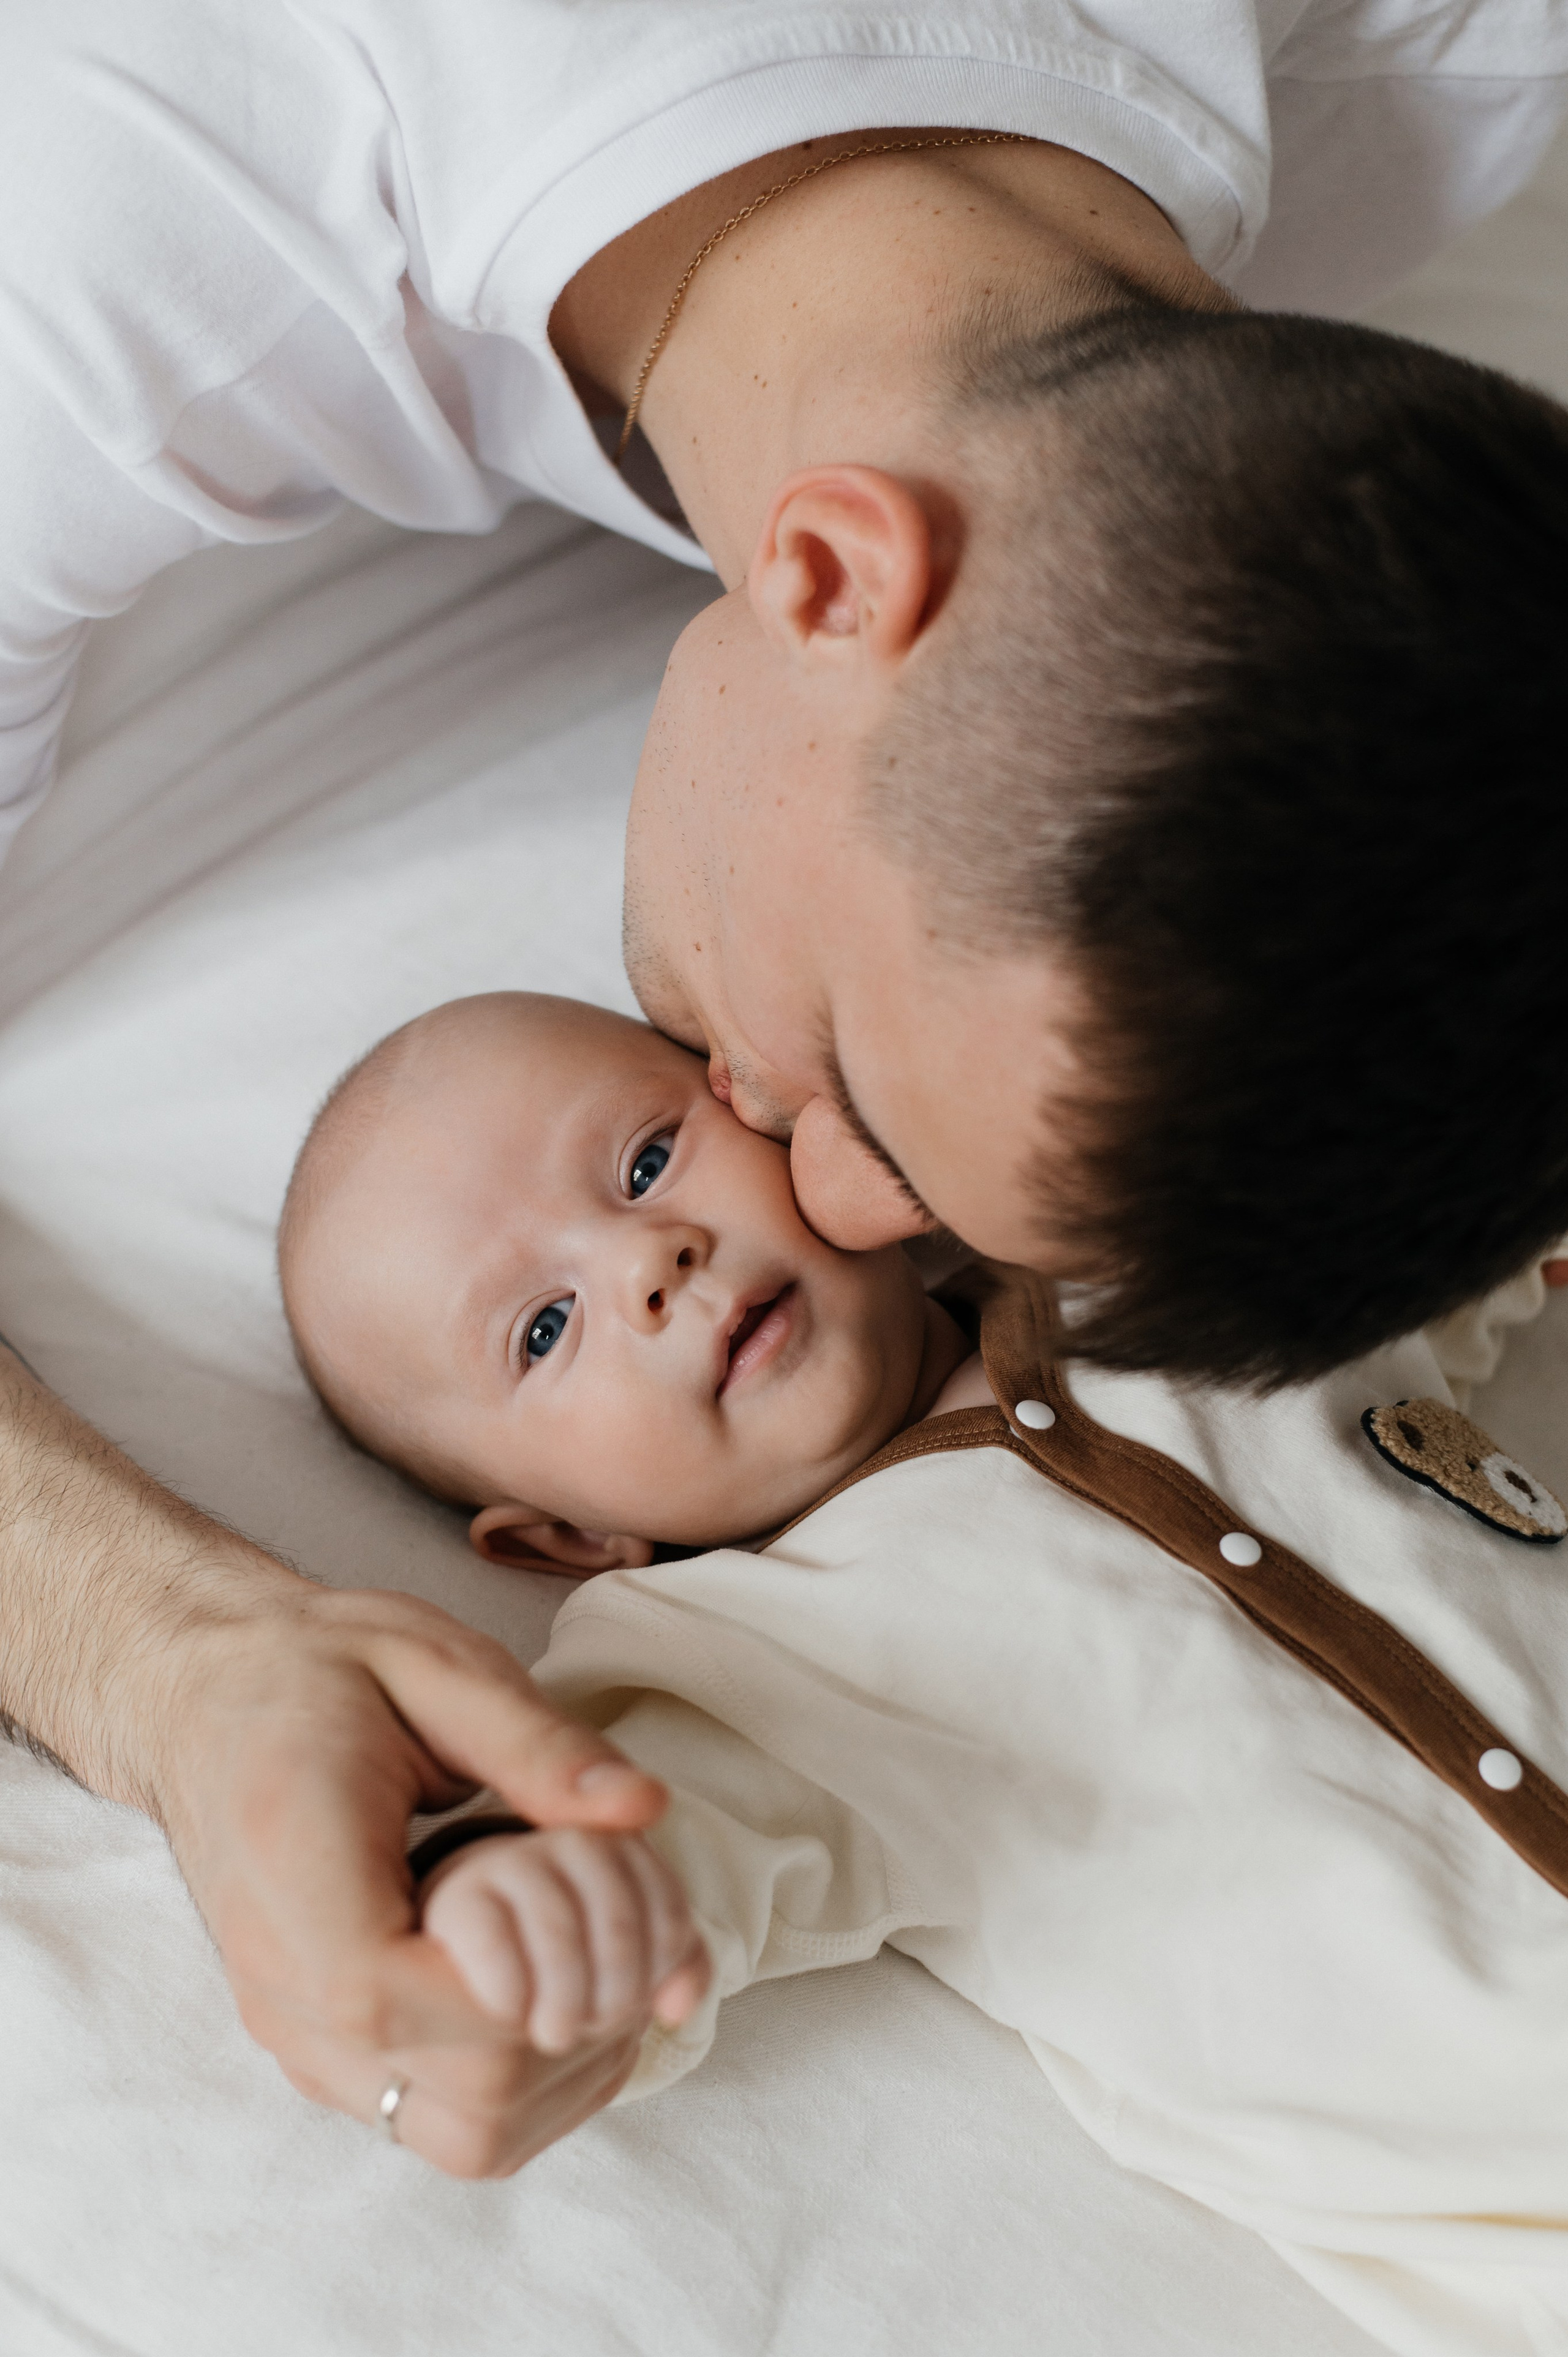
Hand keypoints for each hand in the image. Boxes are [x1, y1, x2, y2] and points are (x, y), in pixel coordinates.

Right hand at [153, 1580, 671, 2176]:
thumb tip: (643, 1807)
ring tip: (606, 1961)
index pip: (411, 2005)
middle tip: (627, 1928)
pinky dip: (527, 2078)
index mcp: (295, 1878)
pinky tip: (565, 1988)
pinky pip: (436, 2117)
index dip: (534, 1979)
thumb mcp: (436, 1665)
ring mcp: (298, 2032)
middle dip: (577, 2025)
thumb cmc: (320, 1668)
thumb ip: (537, 1744)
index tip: (603, 1905)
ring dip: (564, 2068)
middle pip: (458, 2099)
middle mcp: (282, 1985)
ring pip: (458, 2135)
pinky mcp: (322, 2049)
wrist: (208, 1695)